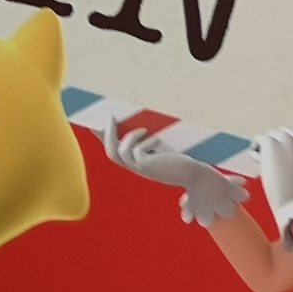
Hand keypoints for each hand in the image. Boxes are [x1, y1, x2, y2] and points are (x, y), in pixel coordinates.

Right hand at [106, 121, 247, 226]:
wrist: (196, 175)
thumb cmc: (183, 161)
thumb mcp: (165, 149)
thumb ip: (152, 141)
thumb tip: (143, 119)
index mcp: (139, 164)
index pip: (115, 151)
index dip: (103, 137)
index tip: (96, 122)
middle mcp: (137, 168)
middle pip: (111, 154)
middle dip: (107, 134)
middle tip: (110, 116)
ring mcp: (141, 169)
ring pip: (119, 153)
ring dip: (128, 137)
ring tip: (143, 128)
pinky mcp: (148, 167)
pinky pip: (136, 151)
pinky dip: (144, 142)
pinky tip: (157, 139)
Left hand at [256, 94, 292, 231]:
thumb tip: (290, 159)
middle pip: (279, 134)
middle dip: (274, 148)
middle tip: (277, 170)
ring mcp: (287, 139)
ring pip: (268, 139)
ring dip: (264, 152)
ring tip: (273, 172)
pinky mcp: (273, 143)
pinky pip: (259, 141)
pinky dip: (256, 151)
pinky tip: (262, 163)